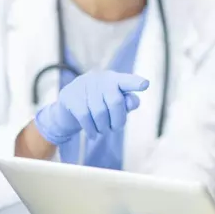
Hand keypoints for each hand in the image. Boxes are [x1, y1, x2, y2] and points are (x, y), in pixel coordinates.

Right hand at [34, 71, 148, 144]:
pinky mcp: (70, 96)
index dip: (136, 83)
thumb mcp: (115, 105)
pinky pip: (84, 117)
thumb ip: (127, 103)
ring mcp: (83, 85)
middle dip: (118, 120)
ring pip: (99, 112)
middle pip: (115, 102)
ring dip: (103, 127)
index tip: (145, 84)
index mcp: (114, 79)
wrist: (69, 109)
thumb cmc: (99, 106)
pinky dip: (91, 130)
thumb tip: (132, 102)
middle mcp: (99, 78)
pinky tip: (93, 135)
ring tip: (103, 131)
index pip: (127, 81)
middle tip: (115, 129)